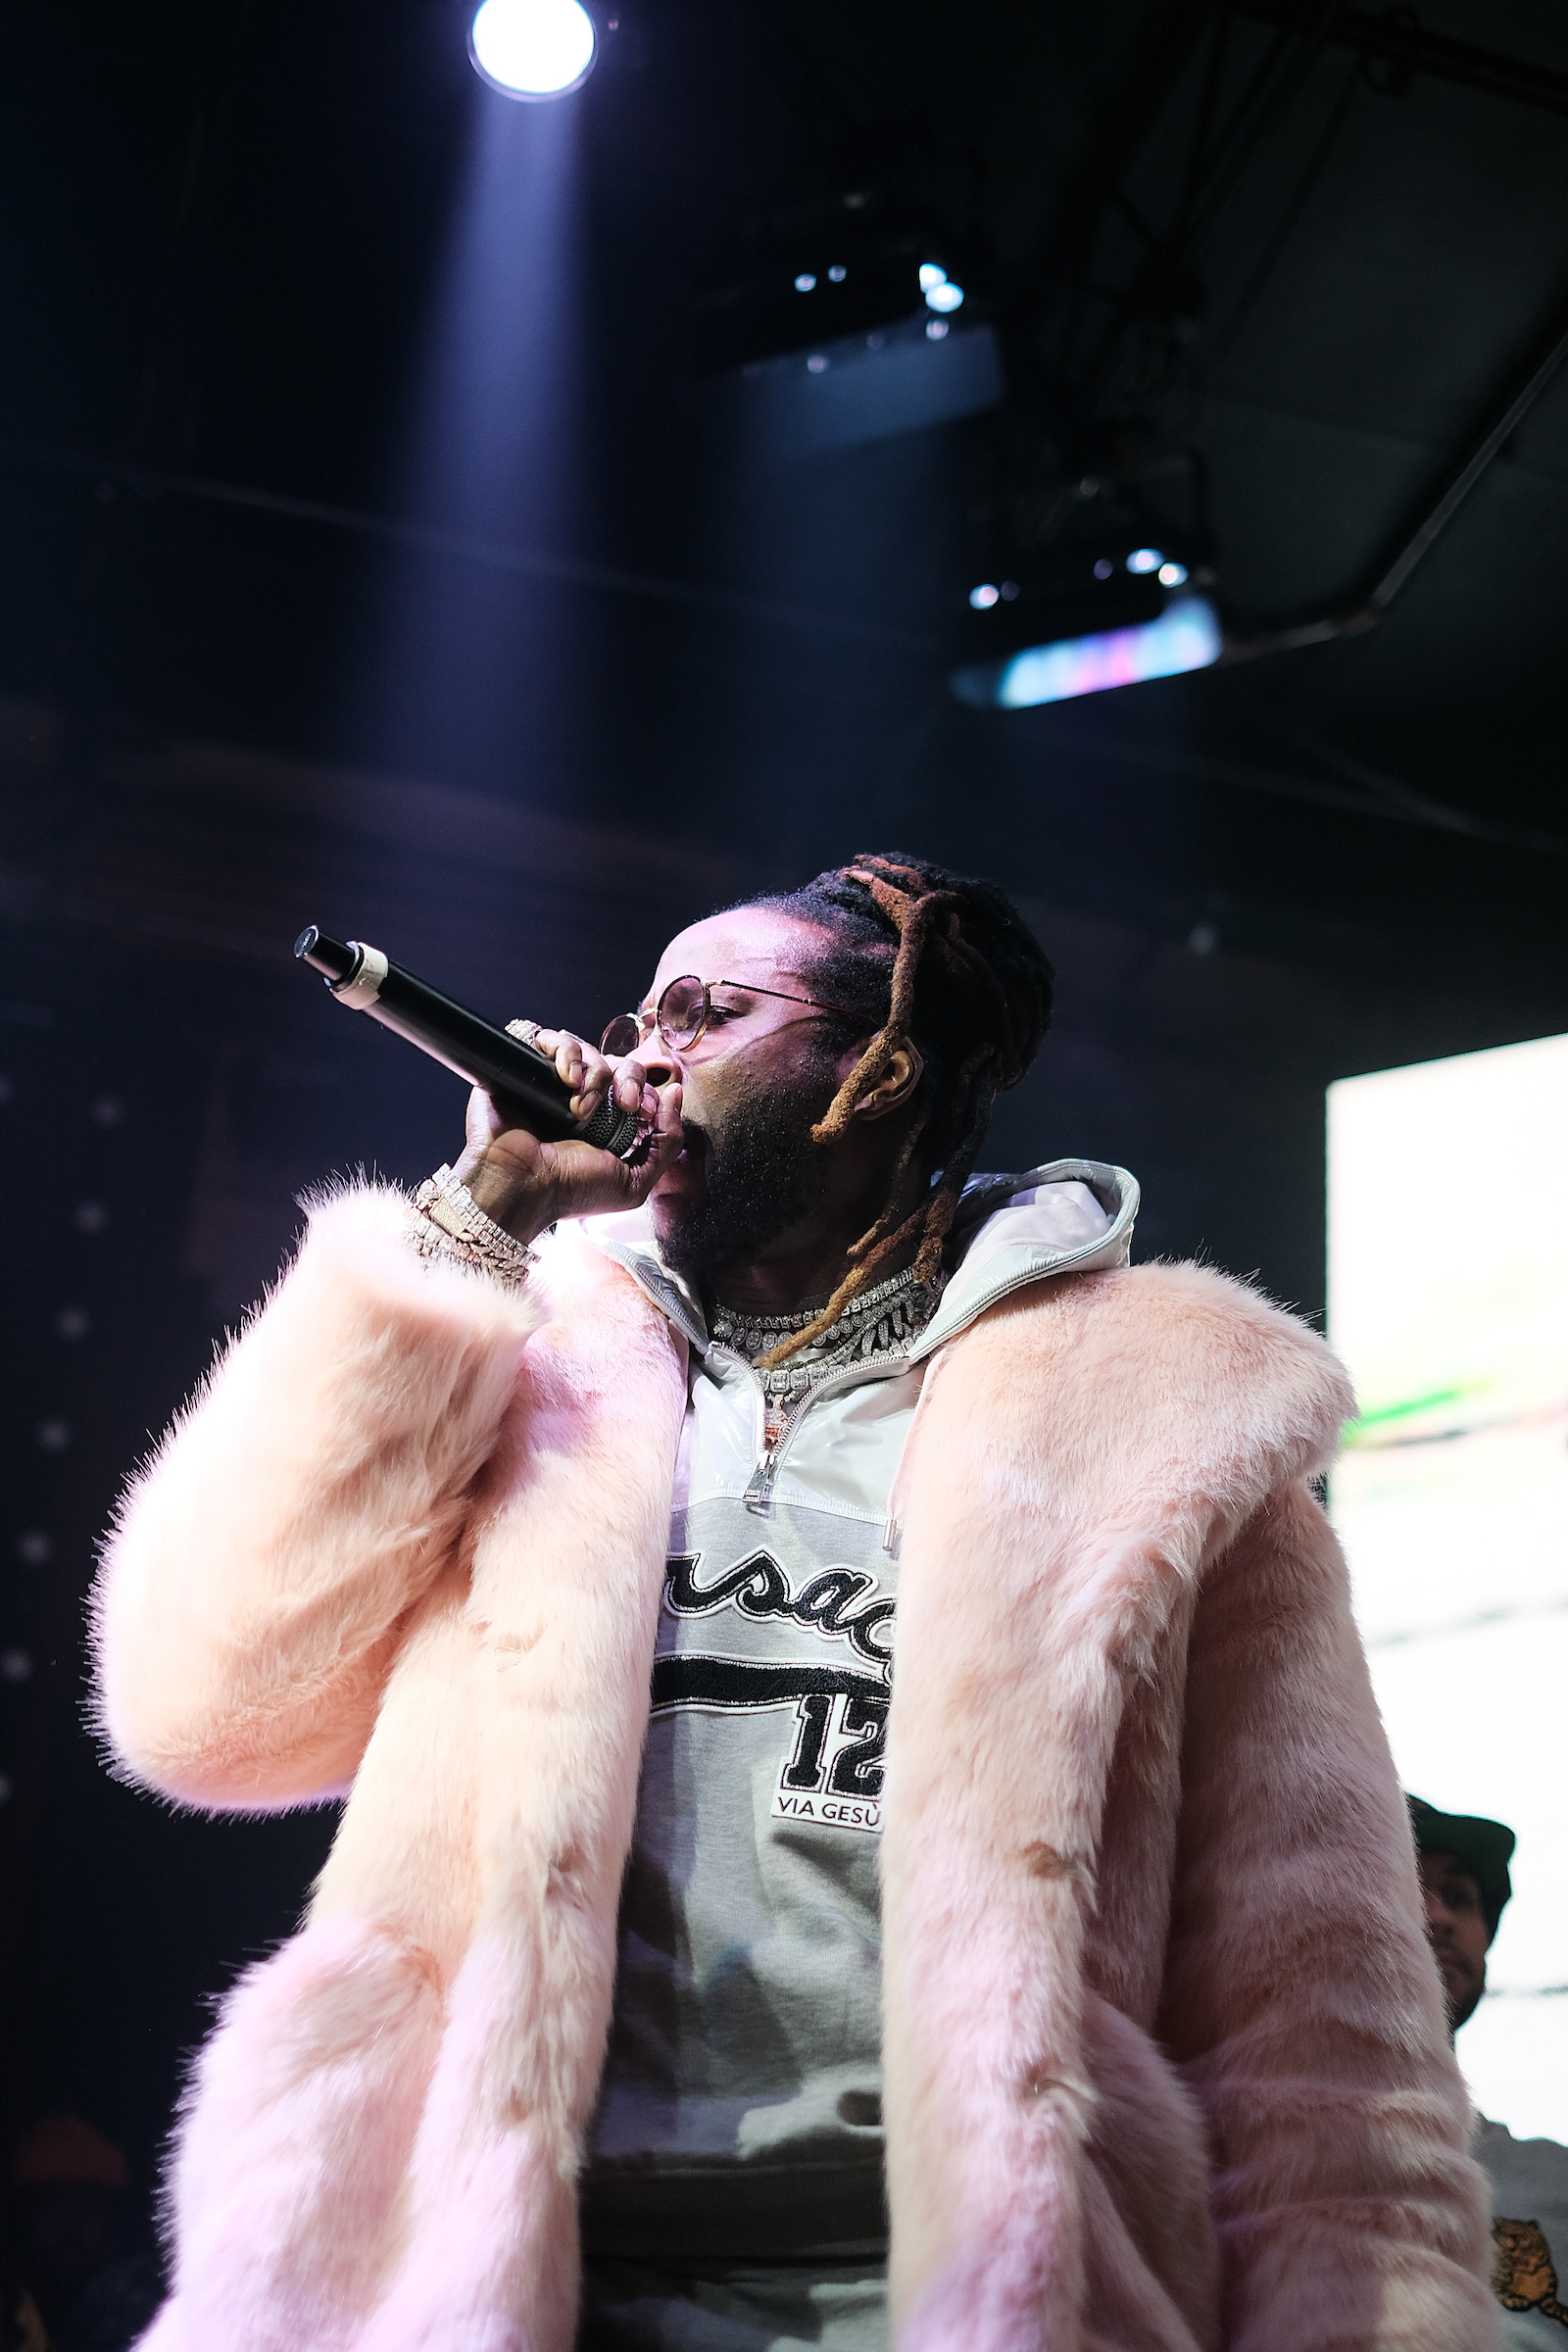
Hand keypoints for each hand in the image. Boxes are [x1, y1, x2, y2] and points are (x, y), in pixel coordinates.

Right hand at [452, 1028, 682, 1244]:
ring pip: (588, 1049)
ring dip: (595, 1075)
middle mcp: (580, 1099)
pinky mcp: (524, 1068)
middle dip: (629, 1079)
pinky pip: (550, 1038)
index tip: (642, 1114)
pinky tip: (566, 1079)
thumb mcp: (635, 1182)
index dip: (648, 1093)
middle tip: (624, 1105)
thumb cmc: (572, 1191)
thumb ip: (667, 1142)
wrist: (521, 1187)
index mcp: (607, 1123)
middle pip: (618, 1062)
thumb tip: (675, 1093)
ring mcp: (551, 1083)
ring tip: (581, 1108)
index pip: (638, 1087)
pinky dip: (565, 1051)